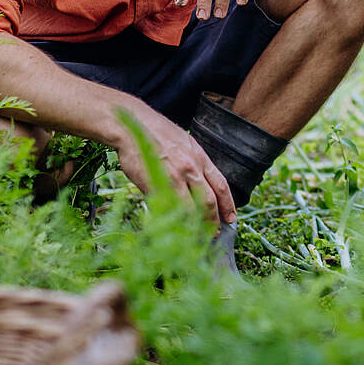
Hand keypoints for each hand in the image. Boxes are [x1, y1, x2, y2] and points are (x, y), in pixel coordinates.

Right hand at [114, 105, 236, 226]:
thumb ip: (192, 163)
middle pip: (208, 201)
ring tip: (195, 238)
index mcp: (199, 157)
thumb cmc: (156, 133)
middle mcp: (190, 168)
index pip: (220, 184)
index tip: (231, 218)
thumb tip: (196, 185)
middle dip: (213, 221)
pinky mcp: (154, 186)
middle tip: (214, 234)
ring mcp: (172, 177)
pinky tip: (173, 230)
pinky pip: (167, 208)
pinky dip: (172, 222)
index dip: (228, 204)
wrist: (132, 126)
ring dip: (194, 226)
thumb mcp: (184, 143)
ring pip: (189, 209)